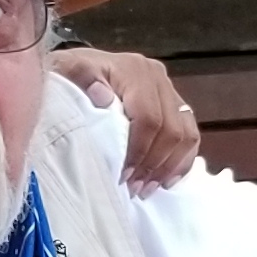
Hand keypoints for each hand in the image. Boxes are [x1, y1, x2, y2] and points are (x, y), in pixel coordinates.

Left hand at [51, 44, 202, 189]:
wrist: (74, 68)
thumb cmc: (68, 75)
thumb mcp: (66, 71)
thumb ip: (82, 78)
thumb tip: (103, 97)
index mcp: (134, 70)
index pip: (148, 117)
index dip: (140, 151)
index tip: (124, 176)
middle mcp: (157, 78)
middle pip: (172, 129)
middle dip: (155, 165)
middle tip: (135, 189)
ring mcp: (169, 91)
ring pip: (187, 134)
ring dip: (169, 167)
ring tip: (147, 189)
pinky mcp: (174, 105)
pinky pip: (190, 136)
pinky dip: (181, 162)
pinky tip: (165, 181)